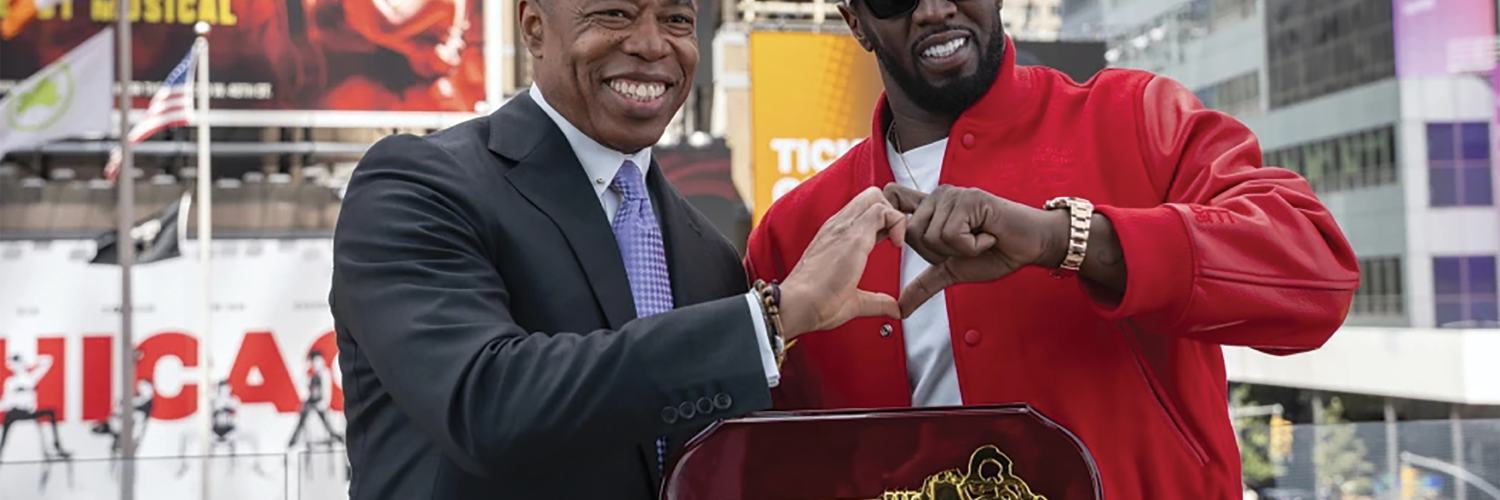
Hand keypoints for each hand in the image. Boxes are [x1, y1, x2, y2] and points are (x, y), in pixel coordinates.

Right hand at [777, 187, 908, 339]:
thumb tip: (893, 309)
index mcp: (835, 236)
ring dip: (893, 215)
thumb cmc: (814, 303)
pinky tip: (896, 244)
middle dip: (891, 210)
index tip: (891, 244)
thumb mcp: (853, 300)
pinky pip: (881, 210)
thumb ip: (875, 301)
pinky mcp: (852, 235)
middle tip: (895, 238)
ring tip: (896, 241)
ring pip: (875, 196)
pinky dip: (896, 222)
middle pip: (870, 195)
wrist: (797, 306)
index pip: (864, 211)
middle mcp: (838, 226)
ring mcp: (843, 227)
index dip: (884, 222)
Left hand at [884, 184, 1067, 316]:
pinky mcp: (968, 199)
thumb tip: (900, 309)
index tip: (905, 235)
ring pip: (931, 236)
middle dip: (939, 252)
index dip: (890, 215)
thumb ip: (924, 285)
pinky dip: (972, 246)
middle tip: (966, 245)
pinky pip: (952, 234)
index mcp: (929, 209)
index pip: (893, 197)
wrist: (1029, 246)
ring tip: (978, 239)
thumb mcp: (951, 271)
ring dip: (959, 250)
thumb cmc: (994, 252)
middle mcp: (937, 197)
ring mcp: (952, 195)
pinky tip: (988, 236)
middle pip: (911, 234)